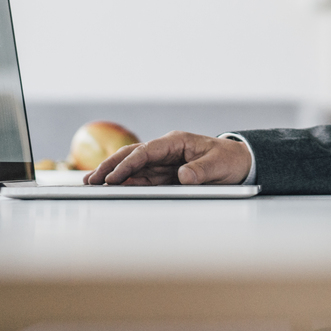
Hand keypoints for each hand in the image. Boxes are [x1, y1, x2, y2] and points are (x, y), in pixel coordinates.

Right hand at [85, 131, 251, 185]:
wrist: (239, 163)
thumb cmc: (229, 160)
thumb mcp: (219, 166)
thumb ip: (201, 171)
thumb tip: (184, 176)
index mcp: (176, 142)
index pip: (146, 152)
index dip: (128, 164)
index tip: (113, 177)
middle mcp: (166, 150)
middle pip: (132, 156)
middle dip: (110, 167)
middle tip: (90, 180)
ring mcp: (163, 162)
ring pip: (133, 167)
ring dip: (113, 175)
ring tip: (91, 184)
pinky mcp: (165, 174)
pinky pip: (142, 178)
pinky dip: (126, 182)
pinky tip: (112, 188)